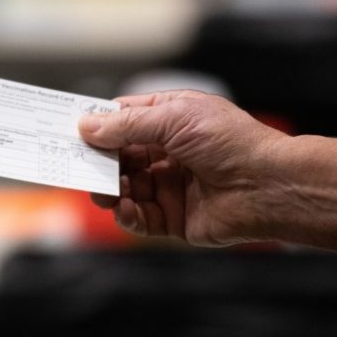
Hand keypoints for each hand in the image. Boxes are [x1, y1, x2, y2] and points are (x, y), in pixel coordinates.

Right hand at [78, 90, 287, 245]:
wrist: (268, 185)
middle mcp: (168, 153)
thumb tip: (87, 126)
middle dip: (98, 161)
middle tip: (77, 165)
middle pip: (118, 158)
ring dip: (109, 188)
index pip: (123, 121)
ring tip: (104, 189)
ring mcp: (169, 187)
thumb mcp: (174, 117)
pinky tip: (125, 207)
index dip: (98, 126)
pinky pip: (139, 218)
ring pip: (124, 189)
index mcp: (170, 121)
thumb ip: (127, 125)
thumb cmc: (230, 141)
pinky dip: (127, 214)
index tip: (69, 129)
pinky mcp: (173, 219)